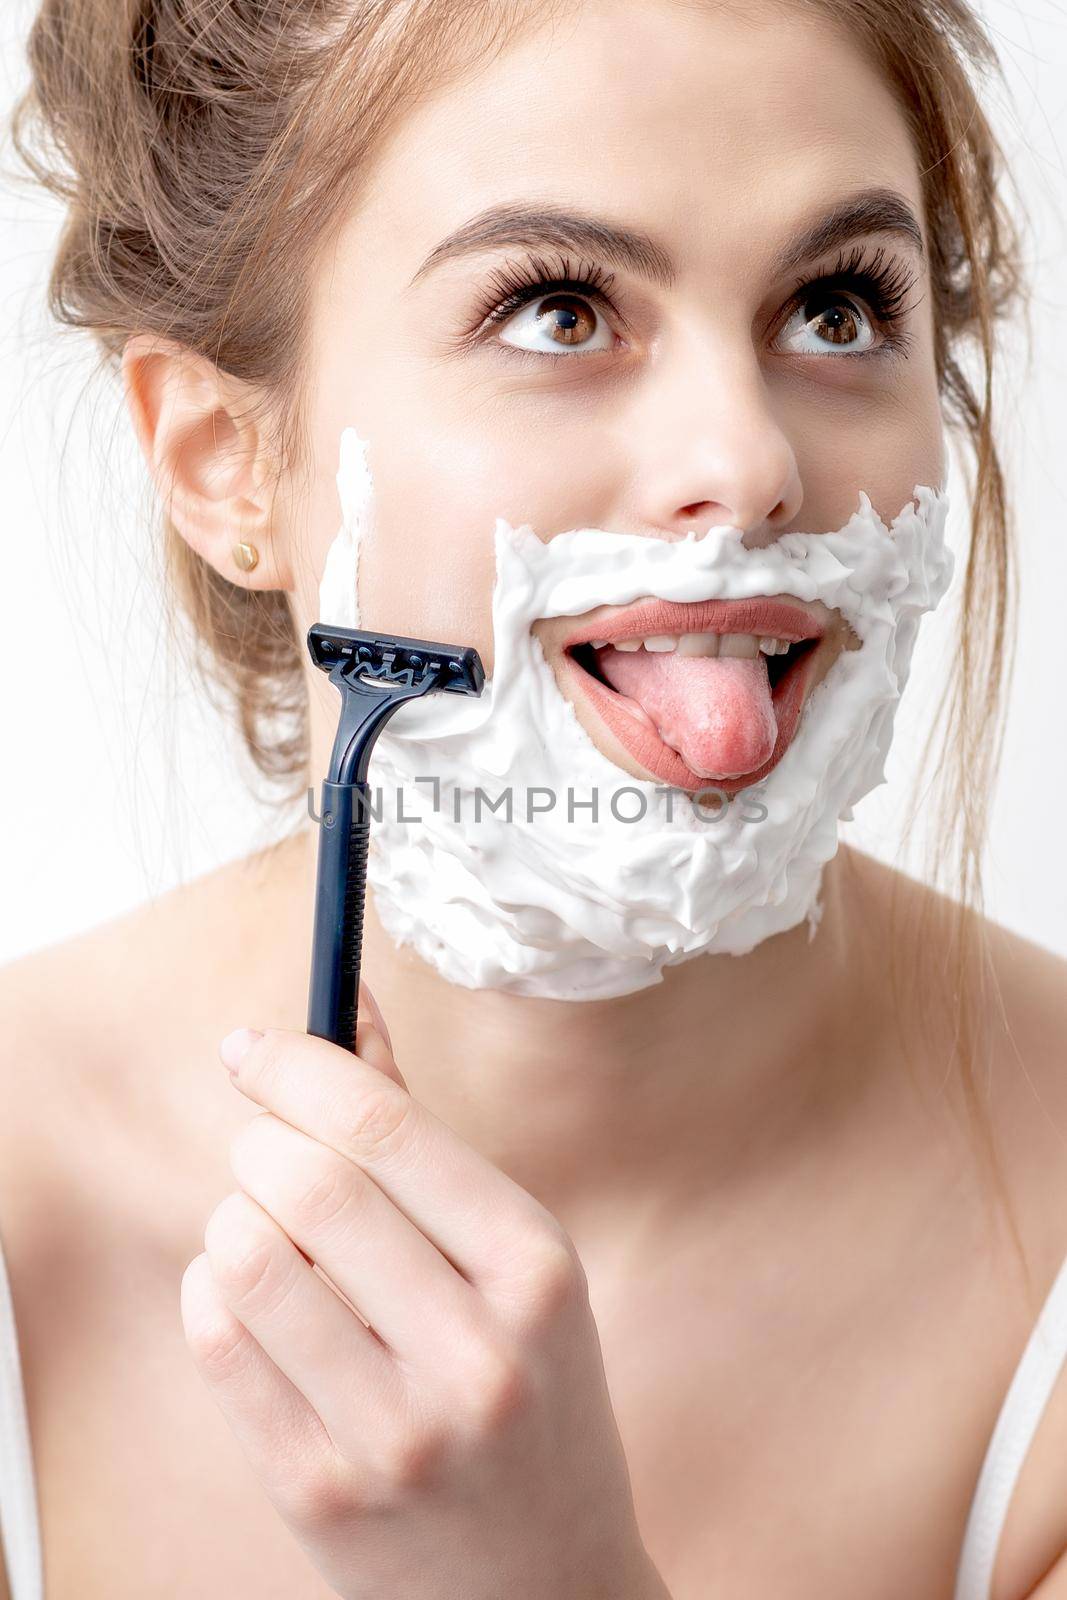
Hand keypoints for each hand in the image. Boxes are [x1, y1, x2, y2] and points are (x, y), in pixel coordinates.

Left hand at [179, 990, 665, 1599]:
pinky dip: (210, 1292)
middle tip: (261, 1144)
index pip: (386, 1127)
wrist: (547, 1585)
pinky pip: (219, 1346)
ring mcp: (396, 1430)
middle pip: (310, 1183)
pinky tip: (242, 1293)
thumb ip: (422, 1130)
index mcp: (536, 1267)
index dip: (298, 1066)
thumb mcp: (514, 1259)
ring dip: (232, 1218)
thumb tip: (346, 1002)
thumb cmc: (530, 1389)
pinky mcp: (323, 1492)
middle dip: (259, 1140)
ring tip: (259, 1226)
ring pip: (249, 1259)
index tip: (253, 1047)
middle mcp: (475, 1348)